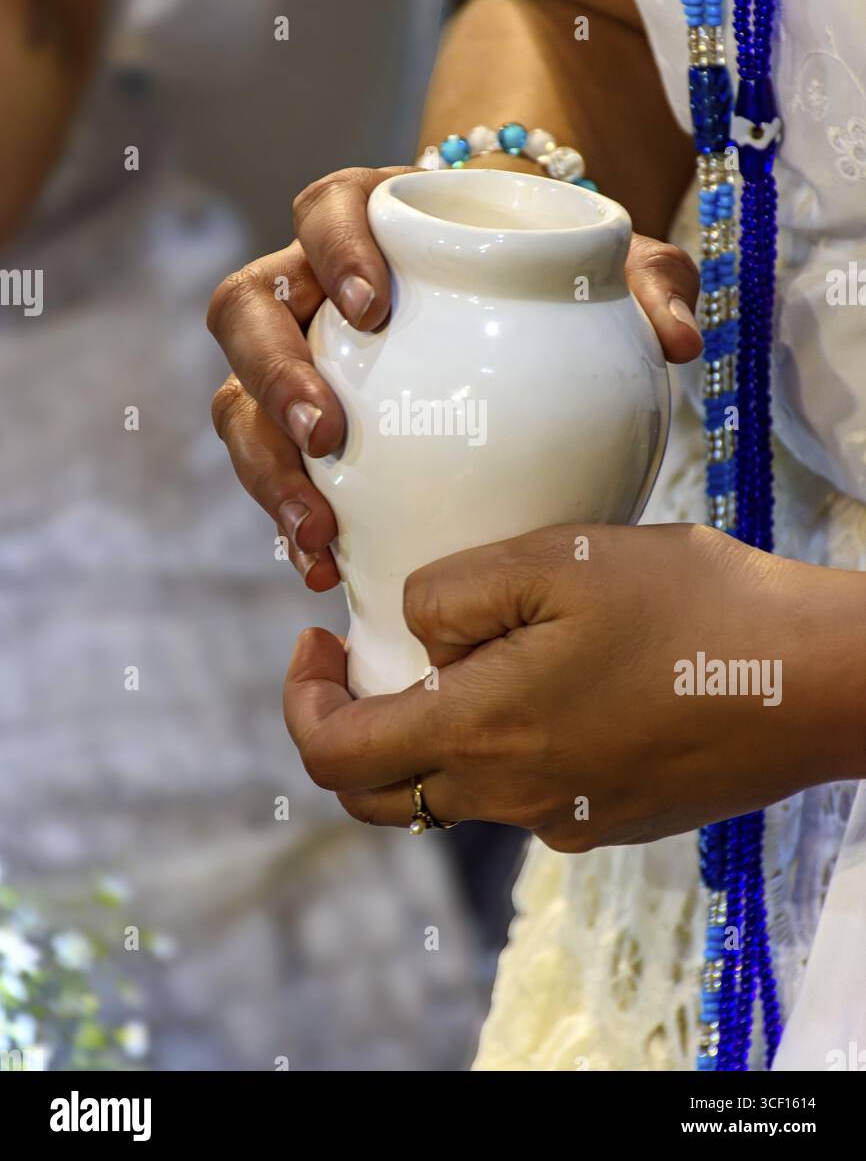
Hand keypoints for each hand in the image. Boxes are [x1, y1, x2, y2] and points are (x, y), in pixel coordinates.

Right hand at [208, 166, 702, 590]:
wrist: (522, 322)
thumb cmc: (550, 280)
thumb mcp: (608, 270)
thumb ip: (648, 284)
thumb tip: (676, 342)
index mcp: (374, 221)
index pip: (327, 206)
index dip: (334, 248)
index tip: (373, 307)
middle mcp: (313, 285)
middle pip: (247, 308)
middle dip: (273, 373)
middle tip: (329, 434)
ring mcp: (297, 360)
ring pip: (238, 401)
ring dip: (266, 467)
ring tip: (317, 533)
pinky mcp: (299, 430)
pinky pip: (269, 469)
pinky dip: (289, 518)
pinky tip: (325, 566)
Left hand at [283, 523, 857, 850]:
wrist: (812, 680)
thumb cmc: (688, 608)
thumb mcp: (554, 560)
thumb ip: (452, 594)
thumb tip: (414, 631)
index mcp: (481, 737)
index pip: (335, 757)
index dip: (301, 700)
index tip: (317, 638)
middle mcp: (512, 800)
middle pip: (384, 793)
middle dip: (351, 725)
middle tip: (365, 654)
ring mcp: (566, 820)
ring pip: (458, 787)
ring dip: (435, 727)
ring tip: (476, 648)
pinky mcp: (611, 820)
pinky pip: (527, 789)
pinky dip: (507, 742)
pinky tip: (559, 676)